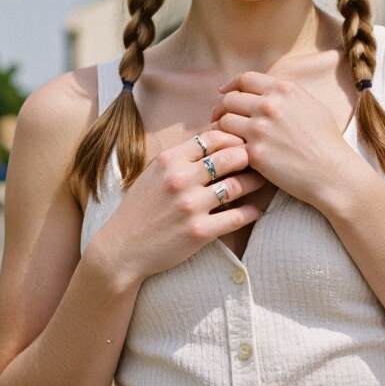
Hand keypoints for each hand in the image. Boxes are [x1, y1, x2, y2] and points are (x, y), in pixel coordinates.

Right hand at [89, 122, 268, 284]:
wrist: (123, 248)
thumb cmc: (140, 209)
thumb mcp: (154, 173)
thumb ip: (181, 157)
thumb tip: (214, 140)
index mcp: (169, 160)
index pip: (212, 137)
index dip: (233, 138)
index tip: (241, 144)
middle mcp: (181, 179)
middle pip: (231, 157)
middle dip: (249, 157)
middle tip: (259, 161)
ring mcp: (191, 206)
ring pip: (238, 186)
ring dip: (255, 183)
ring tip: (262, 182)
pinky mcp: (199, 232)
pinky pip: (237, 217)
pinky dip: (252, 211)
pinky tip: (256, 209)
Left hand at [209, 71, 354, 209]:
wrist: (332, 172)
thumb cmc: (327, 141)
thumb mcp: (312, 105)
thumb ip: (287, 95)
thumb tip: (268, 92)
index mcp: (284, 89)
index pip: (245, 79)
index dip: (231, 86)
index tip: (224, 93)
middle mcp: (269, 104)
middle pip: (230, 99)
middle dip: (223, 107)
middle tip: (220, 118)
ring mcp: (260, 128)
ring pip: (224, 120)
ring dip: (222, 127)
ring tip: (225, 136)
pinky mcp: (254, 152)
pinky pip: (228, 143)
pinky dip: (227, 146)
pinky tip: (230, 151)